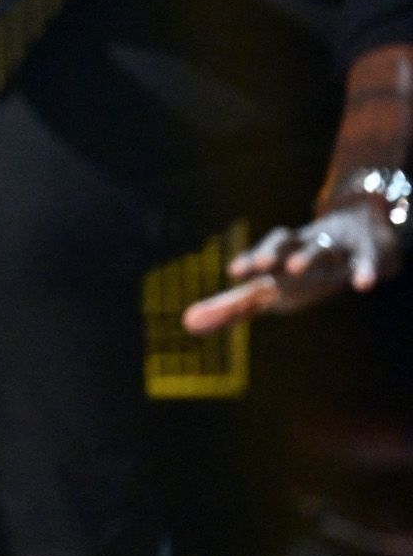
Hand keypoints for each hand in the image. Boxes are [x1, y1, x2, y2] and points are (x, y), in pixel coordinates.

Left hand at [184, 200, 407, 334]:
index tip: (234, 271)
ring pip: (322, 248)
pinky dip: (364, 270)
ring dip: (309, 257)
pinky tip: (362, 285)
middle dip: (274, 252)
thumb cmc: (300, 270)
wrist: (360, 231)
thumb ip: (231, 307)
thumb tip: (187, 324)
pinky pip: (367, 262)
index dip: (249, 261)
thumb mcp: (269, 288)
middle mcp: (303, 247)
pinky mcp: (369, 253)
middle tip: (262, 265)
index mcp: (280, 256)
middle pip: (287, 243)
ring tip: (296, 269)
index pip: (261, 254)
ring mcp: (337, 248)